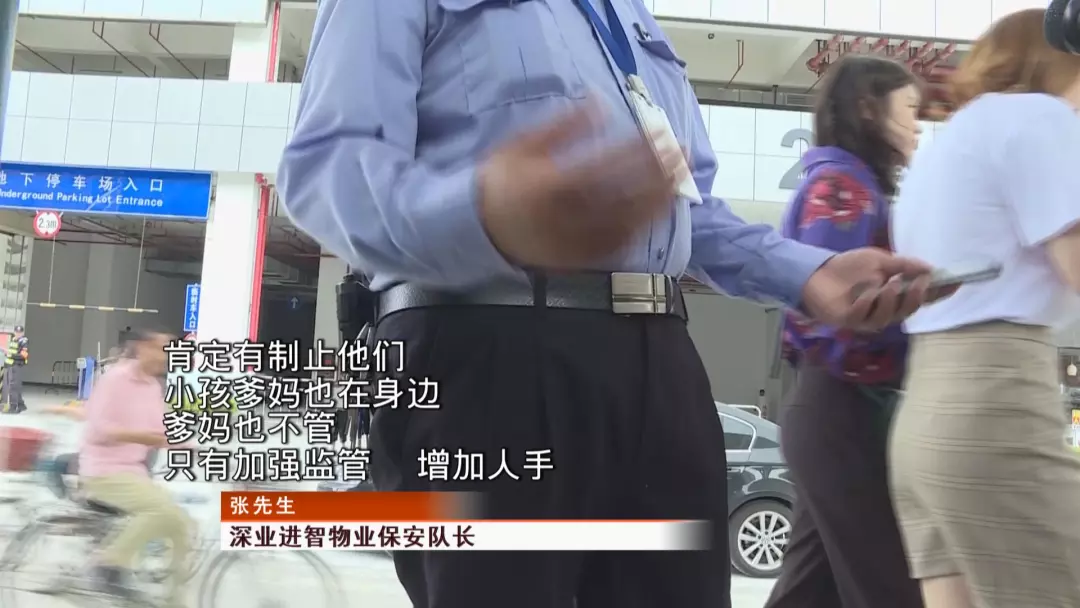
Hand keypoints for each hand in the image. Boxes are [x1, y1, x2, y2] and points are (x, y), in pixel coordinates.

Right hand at [477, 104, 687, 268]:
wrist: (476, 230)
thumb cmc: (501, 182)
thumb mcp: (521, 145)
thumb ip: (561, 126)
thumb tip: (598, 102)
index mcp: (548, 185)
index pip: (604, 165)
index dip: (638, 151)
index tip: (662, 135)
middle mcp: (563, 216)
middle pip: (623, 196)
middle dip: (657, 176)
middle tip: (681, 156)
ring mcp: (573, 242)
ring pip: (625, 224)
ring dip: (656, 203)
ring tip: (677, 181)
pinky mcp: (577, 259)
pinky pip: (616, 245)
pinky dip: (640, 228)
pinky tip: (656, 213)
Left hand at [801, 248, 952, 330]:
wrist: (816, 271)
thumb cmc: (848, 268)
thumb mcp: (878, 260)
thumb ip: (902, 265)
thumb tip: (929, 269)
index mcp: (894, 295)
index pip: (921, 297)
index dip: (938, 293)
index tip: (956, 284)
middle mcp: (884, 311)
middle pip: (908, 311)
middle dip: (916, 297)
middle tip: (918, 282)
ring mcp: (866, 318)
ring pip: (887, 317)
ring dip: (890, 300)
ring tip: (888, 284)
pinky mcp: (848, 320)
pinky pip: (863, 316)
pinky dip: (866, 303)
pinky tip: (865, 293)